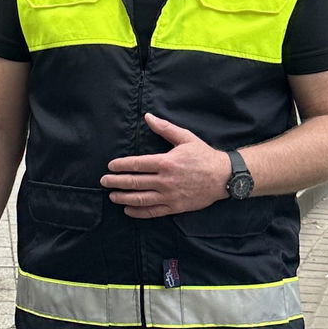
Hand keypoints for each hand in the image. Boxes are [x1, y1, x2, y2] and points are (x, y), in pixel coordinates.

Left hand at [101, 113, 232, 217]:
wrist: (223, 177)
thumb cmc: (203, 156)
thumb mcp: (185, 138)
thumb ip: (165, 128)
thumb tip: (147, 116)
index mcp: (166, 162)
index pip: (137, 165)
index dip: (121, 166)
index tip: (111, 166)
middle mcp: (165, 181)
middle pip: (135, 183)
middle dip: (116, 182)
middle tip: (104, 182)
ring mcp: (169, 196)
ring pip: (141, 199)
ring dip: (124, 198)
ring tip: (112, 196)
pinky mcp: (175, 207)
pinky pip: (153, 212)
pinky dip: (138, 212)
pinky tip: (128, 210)